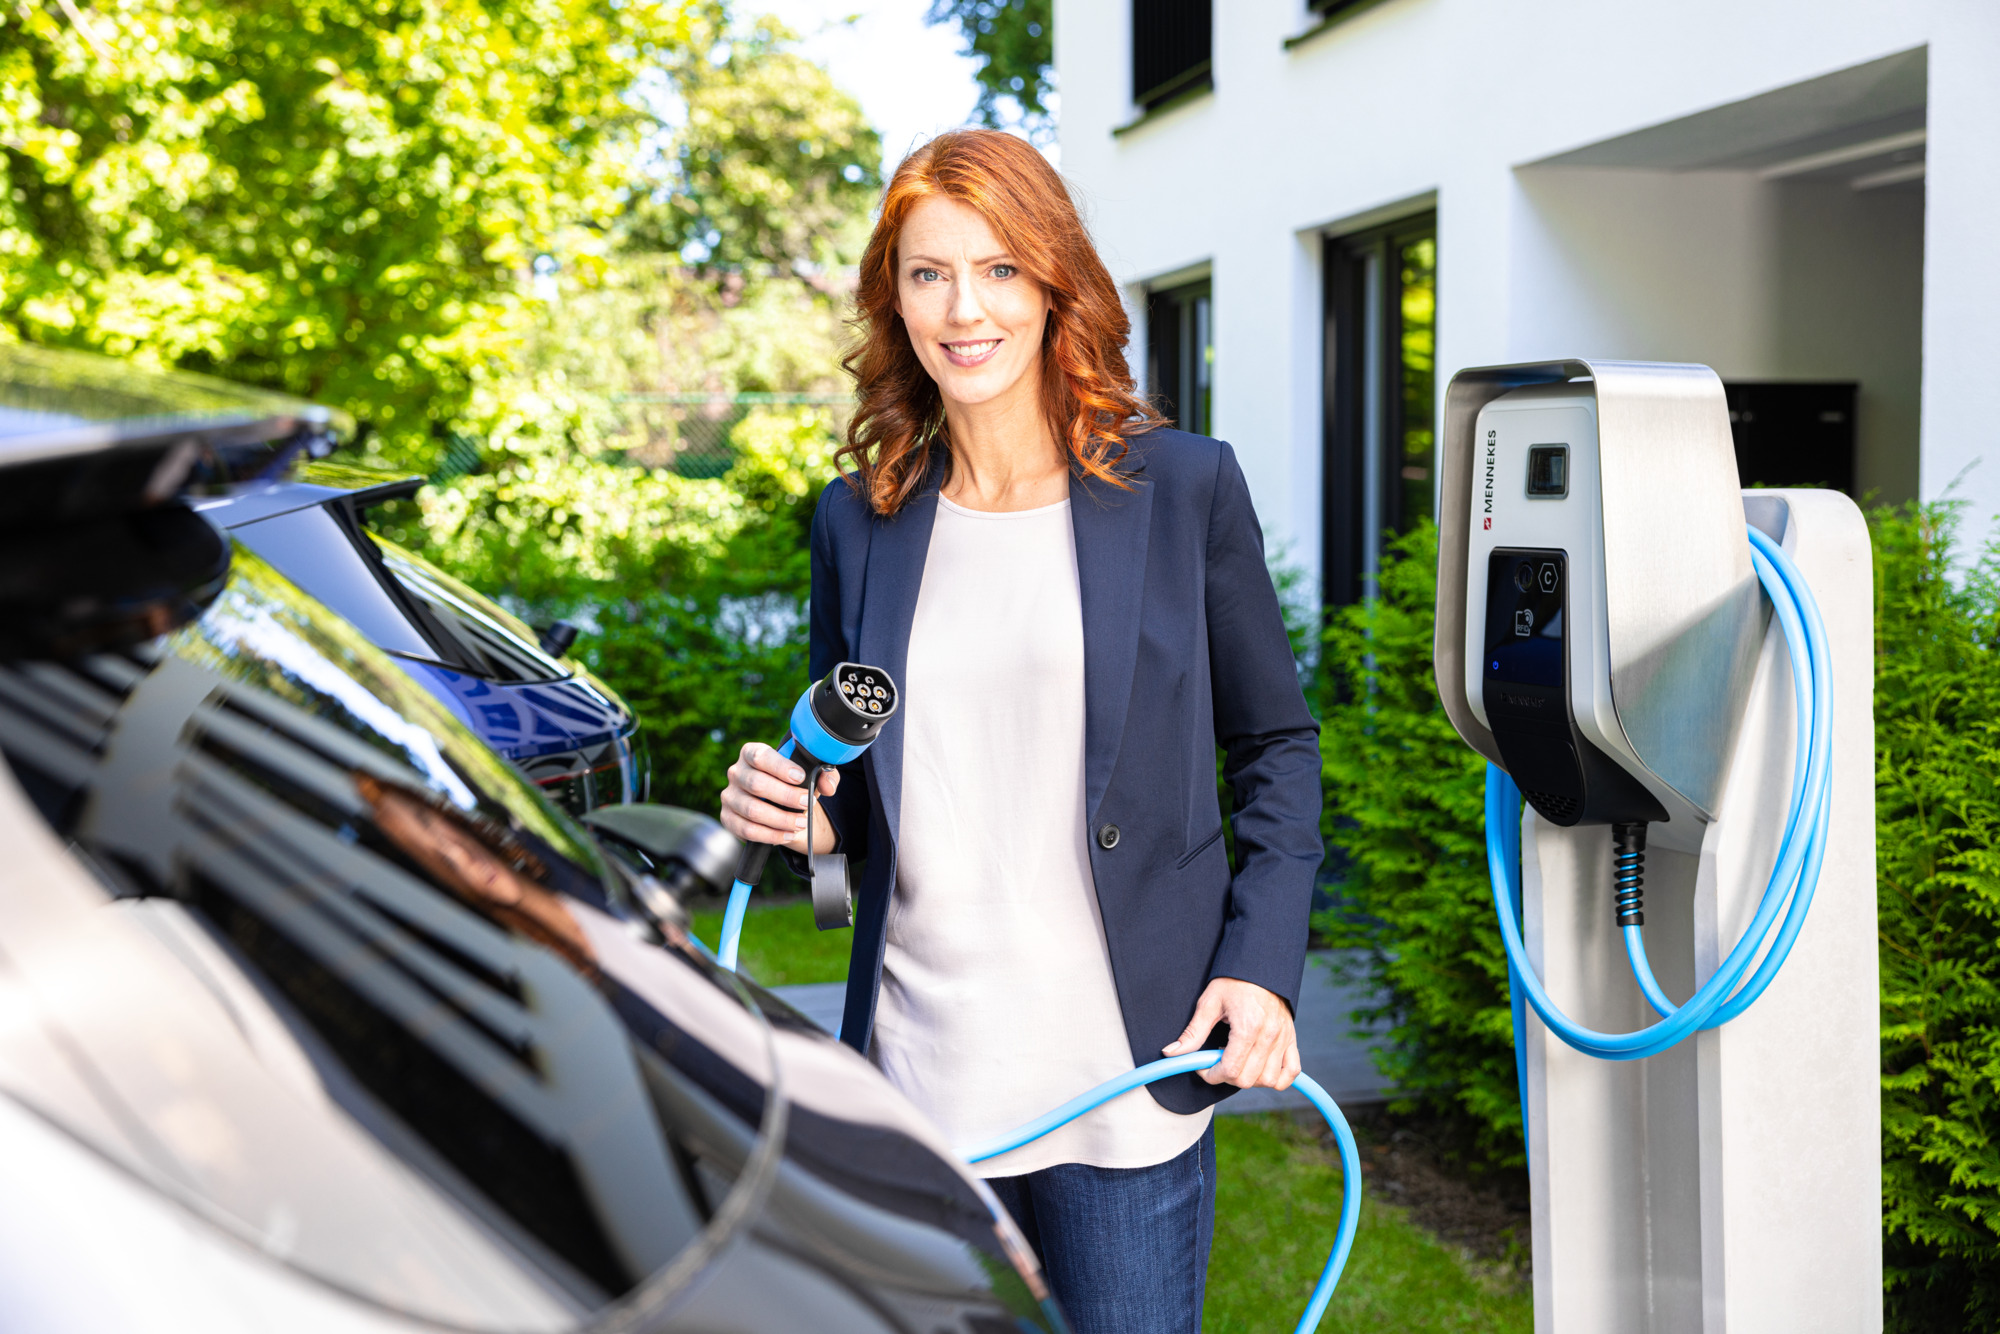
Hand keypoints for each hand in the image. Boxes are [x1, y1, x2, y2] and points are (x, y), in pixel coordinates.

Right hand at [719, 742, 839, 855]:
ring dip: (780, 819)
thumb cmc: (793, 783)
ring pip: (752, 809)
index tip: (800, 777)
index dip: (780, 767)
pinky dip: (770, 835)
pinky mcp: (728, 818)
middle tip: (806, 804)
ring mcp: (730, 796)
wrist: (779, 803)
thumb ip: (824, 774)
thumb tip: (827, 784)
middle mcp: (736, 772)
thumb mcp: (810, 774)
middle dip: (786, 796)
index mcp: (751, 753)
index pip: (760, 757)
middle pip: (756, 784)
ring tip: (801, 823)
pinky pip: (747, 830)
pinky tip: (787, 835)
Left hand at [1162, 977, 1300, 1089]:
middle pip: (1248, 1079)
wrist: (1260, 965)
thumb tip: (1171, 1052)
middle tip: (1217, 1062)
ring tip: (1238, 1061)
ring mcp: (1283, 1038)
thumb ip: (1192, 1032)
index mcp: (1248, 1027)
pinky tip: (1261, 1069)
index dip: (1211, 1074)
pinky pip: (1292, 1071)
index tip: (1202, 1066)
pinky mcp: (1291, 1038)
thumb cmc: (1233, 982)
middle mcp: (1269, 1035)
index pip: (1230, 1070)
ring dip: (1250, 1079)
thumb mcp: (1209, 1003)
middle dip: (1227, 1077)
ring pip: (1269, 1080)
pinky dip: (1278, 1079)